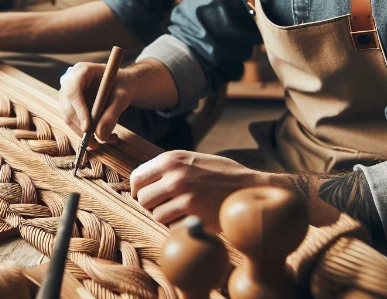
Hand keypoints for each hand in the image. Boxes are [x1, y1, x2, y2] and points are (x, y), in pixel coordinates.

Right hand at [59, 63, 134, 148]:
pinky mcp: (70, 105)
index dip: (79, 110)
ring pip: (68, 117)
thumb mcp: (122, 97)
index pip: (73, 91)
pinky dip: (85, 133)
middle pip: (68, 107)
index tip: (88, 128)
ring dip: (83, 134)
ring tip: (102, 143)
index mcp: (82, 70)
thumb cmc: (122, 85)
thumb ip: (113, 114)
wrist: (122, 84)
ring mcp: (67, 94)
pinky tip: (100, 138)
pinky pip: (73, 122)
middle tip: (96, 143)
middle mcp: (70, 81)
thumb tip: (101, 136)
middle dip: (81, 127)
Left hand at [131, 151, 265, 230]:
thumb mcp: (192, 159)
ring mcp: (184, 198)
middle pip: (143, 199)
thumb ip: (169, 167)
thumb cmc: (220, 173)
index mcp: (171, 159)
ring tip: (181, 210)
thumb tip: (142, 180)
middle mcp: (175, 177)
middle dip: (151, 204)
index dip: (138, 189)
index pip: (137, 177)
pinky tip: (192, 217)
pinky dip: (178, 227)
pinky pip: (172, 228)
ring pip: (156, 215)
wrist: (249, 187)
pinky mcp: (194, 217)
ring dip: (165, 216)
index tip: (143, 194)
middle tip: (164, 204)